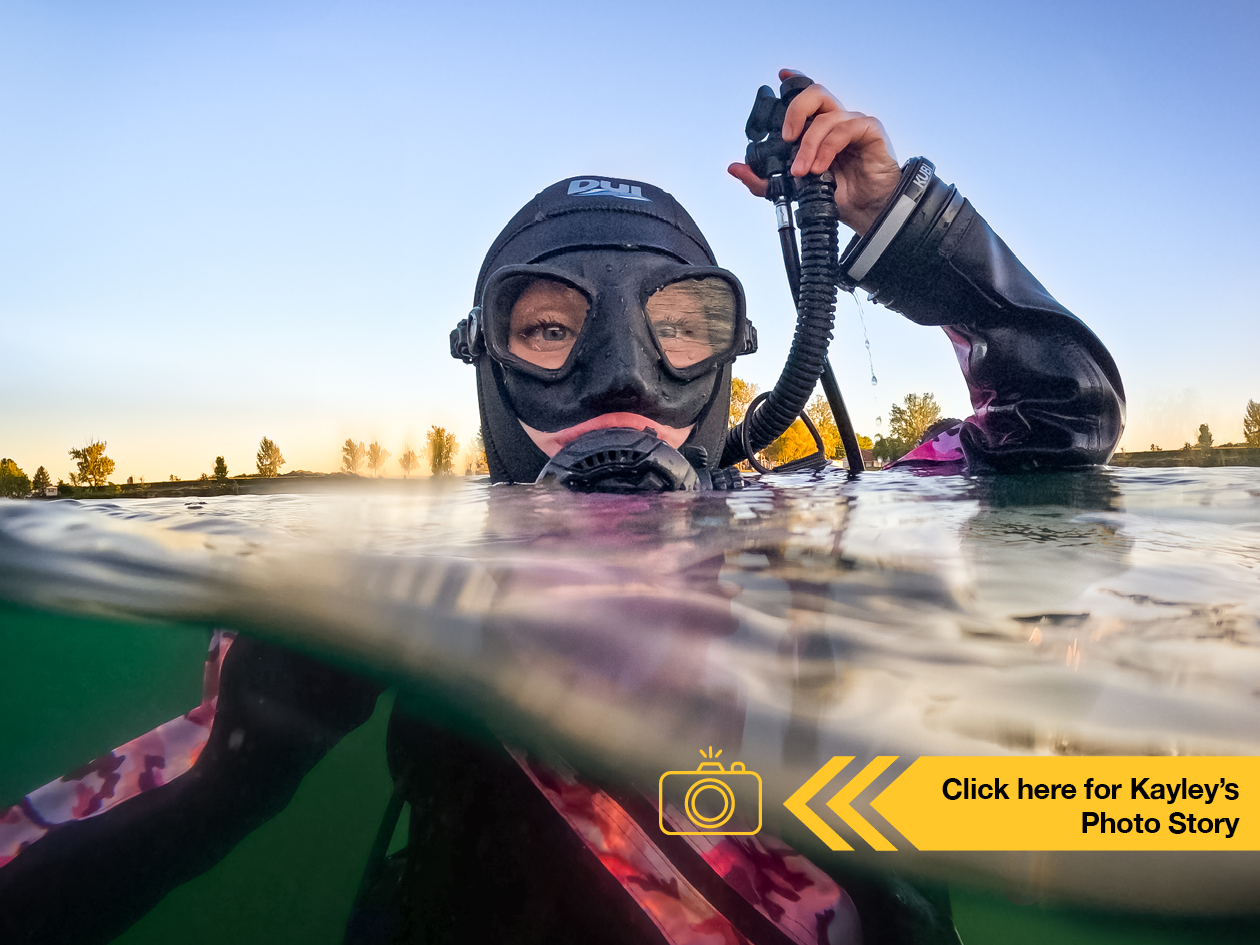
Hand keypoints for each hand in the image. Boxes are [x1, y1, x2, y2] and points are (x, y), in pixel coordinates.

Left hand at [728, 69, 902, 235]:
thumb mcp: (793, 190)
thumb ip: (763, 180)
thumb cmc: (838, 195)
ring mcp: (854, 123)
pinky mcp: (869, 131)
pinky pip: (845, 129)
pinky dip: (827, 148)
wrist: (867, 212)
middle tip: (786, 138)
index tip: (779, 77)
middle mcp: (835, 120)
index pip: (807, 96)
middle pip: (816, 93)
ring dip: (809, 145)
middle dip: (796, 110)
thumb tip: (734, 168)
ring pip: (826, 117)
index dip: (794, 80)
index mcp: (819, 127)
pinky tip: (820, 168)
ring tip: (802, 171)